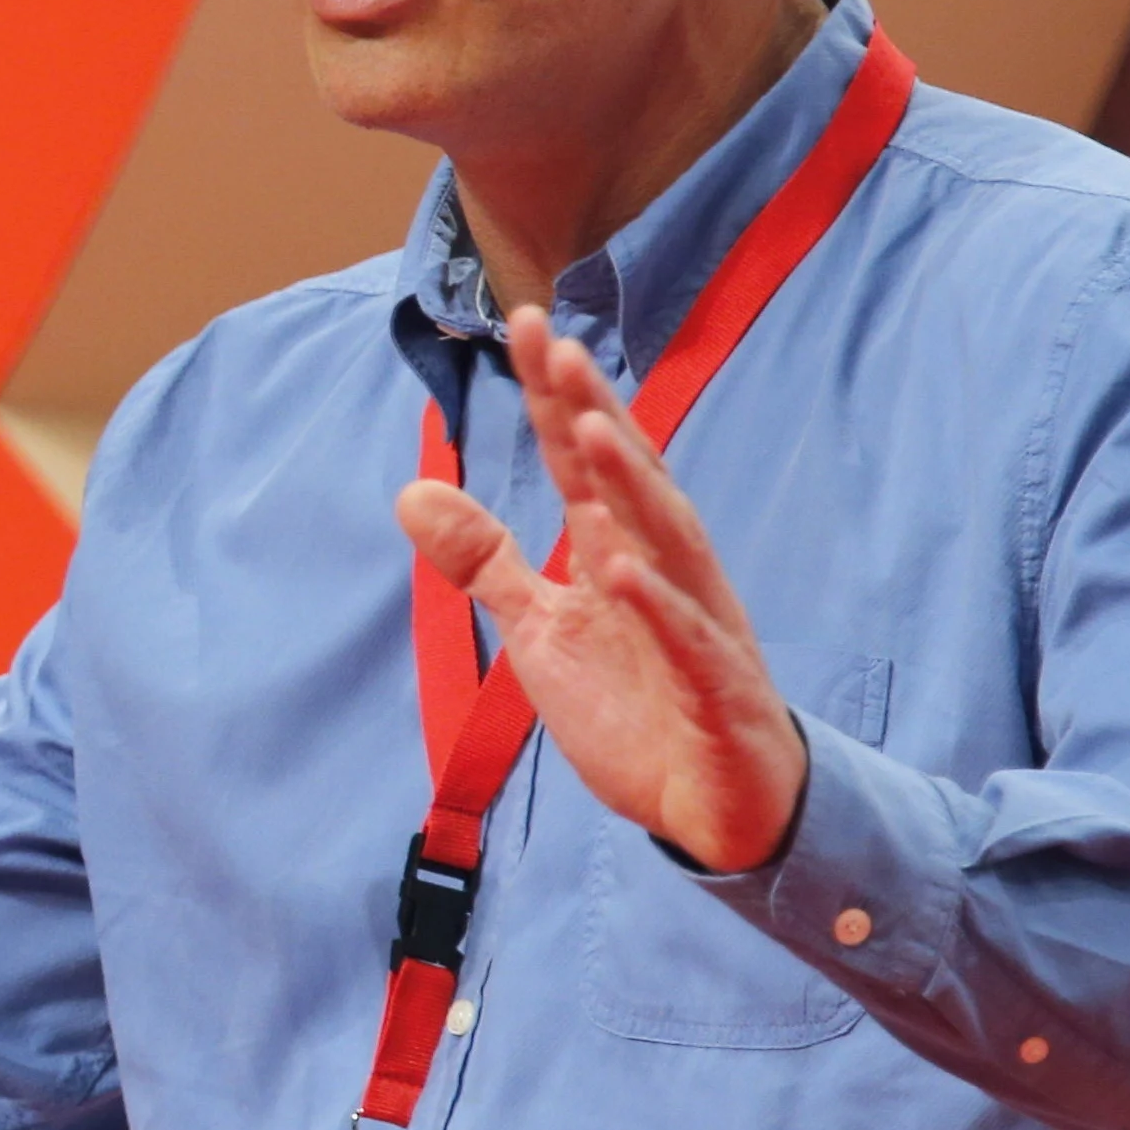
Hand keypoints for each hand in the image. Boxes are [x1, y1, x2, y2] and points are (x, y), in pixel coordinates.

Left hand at [392, 311, 809, 872]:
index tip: (524, 324)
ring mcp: (696, 624)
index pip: (581, 460)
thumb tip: (411, 492)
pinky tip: (624, 570)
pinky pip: (688, 640)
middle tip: (556, 345)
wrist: (719, 804)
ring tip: (590, 428)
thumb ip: (485, 561)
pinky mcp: (715, 688)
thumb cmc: (639, 705)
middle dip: (594, 412)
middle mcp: (663, 570)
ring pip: (668, 540)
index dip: (555, 397)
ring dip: (630, 485)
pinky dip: (658, 605)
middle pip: (628, 479)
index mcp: (619, 551)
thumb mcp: (540, 630)